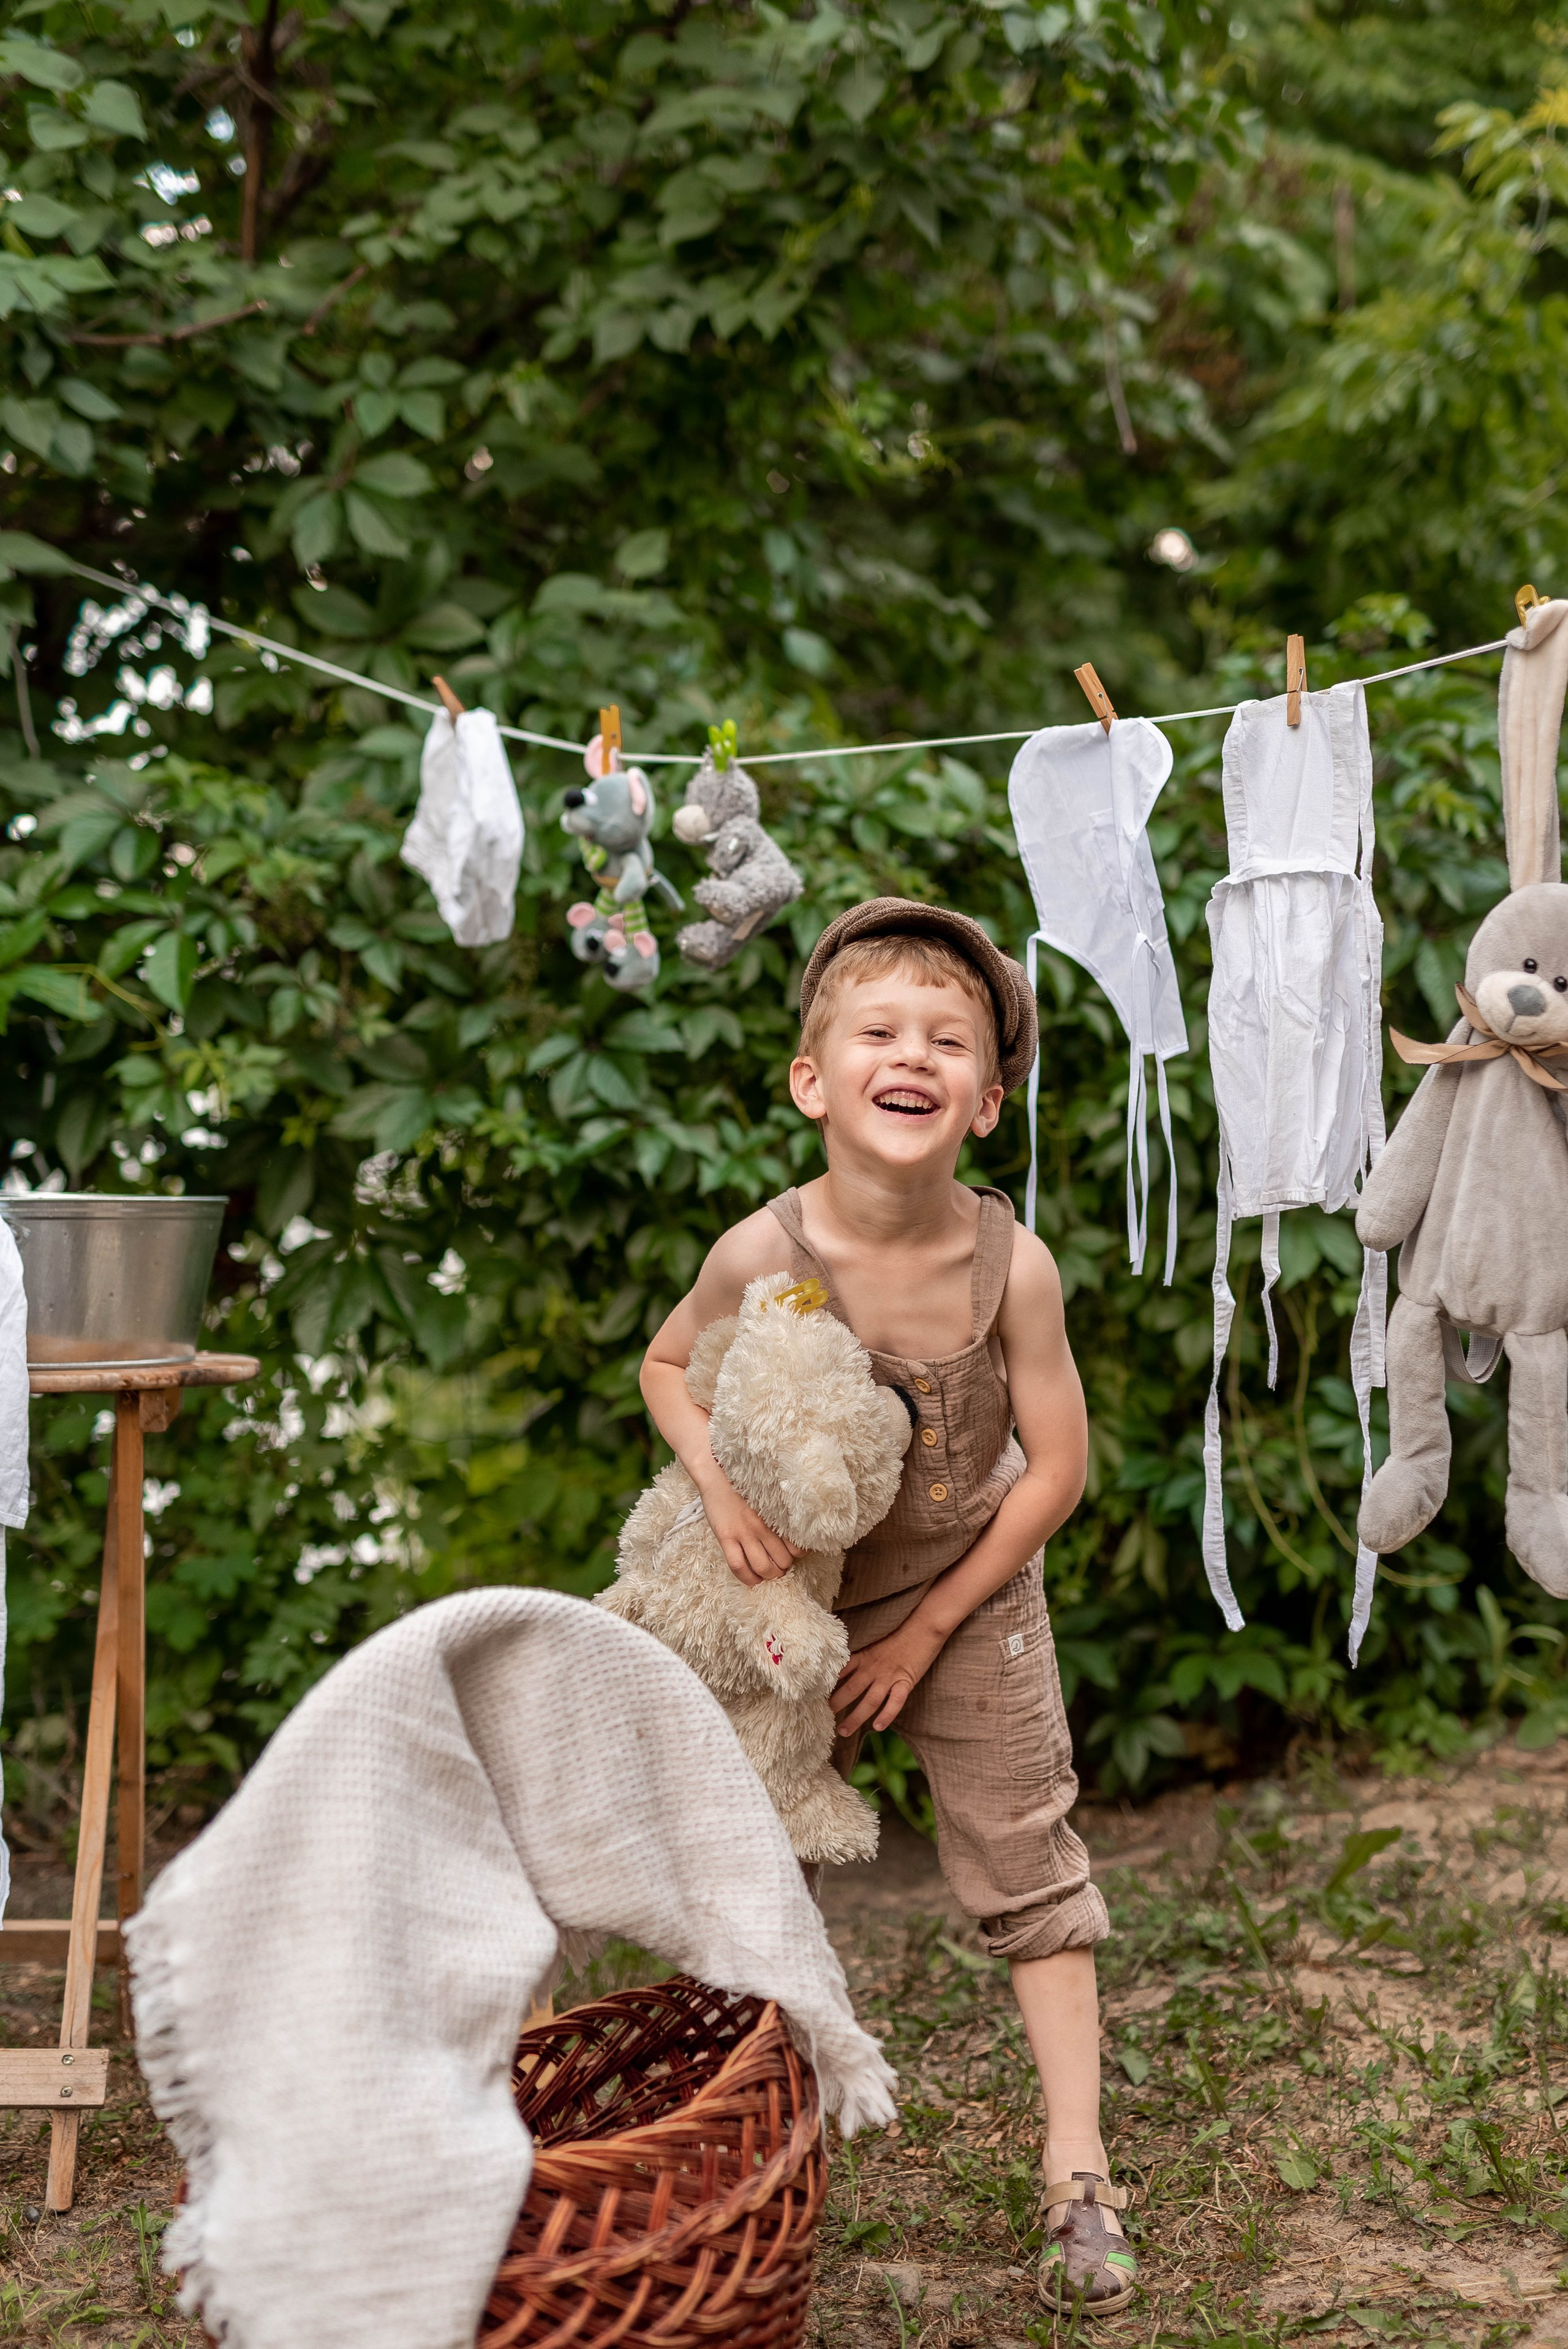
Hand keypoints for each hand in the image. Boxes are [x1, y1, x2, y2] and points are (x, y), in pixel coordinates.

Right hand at [698, 1468, 801, 1585]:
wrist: (716, 1474)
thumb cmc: (744, 1484)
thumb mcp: (769, 1497)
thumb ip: (779, 1514)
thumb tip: (793, 1533)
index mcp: (776, 1515)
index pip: (797, 1546)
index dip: (798, 1556)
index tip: (794, 1556)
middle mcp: (763, 1526)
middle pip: (782, 1560)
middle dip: (783, 1568)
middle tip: (780, 1566)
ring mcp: (744, 1533)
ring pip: (763, 1567)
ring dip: (769, 1575)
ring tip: (768, 1573)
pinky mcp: (726, 1537)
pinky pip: (738, 1566)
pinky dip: (748, 1579)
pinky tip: (753, 1580)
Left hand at [830, 1618, 945, 1737]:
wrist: (924, 1625)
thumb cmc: (899, 1631)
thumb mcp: (874, 1641)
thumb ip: (861, 1655)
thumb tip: (844, 1665)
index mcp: (864, 1655)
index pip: (841, 1672)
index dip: (827, 1684)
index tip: (814, 1696)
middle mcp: (873, 1667)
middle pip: (851, 1689)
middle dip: (836, 1705)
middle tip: (822, 1719)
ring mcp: (890, 1675)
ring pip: (869, 1700)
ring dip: (855, 1717)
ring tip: (843, 1731)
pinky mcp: (906, 1681)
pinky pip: (895, 1701)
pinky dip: (886, 1715)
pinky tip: (877, 1727)